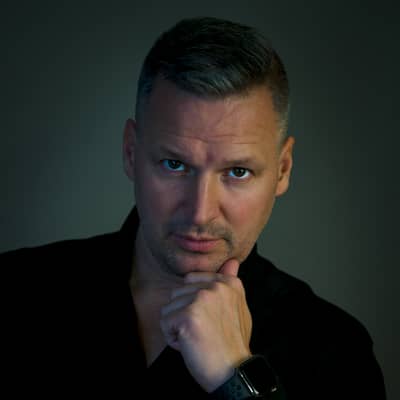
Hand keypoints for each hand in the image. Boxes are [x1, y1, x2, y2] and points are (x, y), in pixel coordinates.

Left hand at [160, 258, 252, 391]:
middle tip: (203, 331)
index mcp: (229, 282)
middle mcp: (216, 286)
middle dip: (183, 314)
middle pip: (177, 293)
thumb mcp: (238, 307)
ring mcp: (202, 299)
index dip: (192, 302)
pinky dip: (173, 338)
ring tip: (197, 338)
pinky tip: (190, 345)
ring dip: (177, 326)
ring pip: (169, 308)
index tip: (209, 320)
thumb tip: (232, 261)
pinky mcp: (188, 315)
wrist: (234, 372)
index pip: (191, 280)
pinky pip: (165, 323)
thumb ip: (230, 282)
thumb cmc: (233, 342)